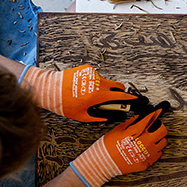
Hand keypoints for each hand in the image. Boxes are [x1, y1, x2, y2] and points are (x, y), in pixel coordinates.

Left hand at [19, 64, 141, 121]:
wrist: (50, 88)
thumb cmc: (64, 104)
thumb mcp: (82, 116)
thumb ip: (99, 117)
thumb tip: (109, 117)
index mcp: (98, 95)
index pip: (121, 96)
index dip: (130, 99)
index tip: (136, 100)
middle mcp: (98, 82)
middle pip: (117, 86)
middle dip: (118, 93)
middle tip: (112, 99)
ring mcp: (93, 74)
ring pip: (106, 82)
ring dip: (103, 88)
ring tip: (89, 94)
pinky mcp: (87, 68)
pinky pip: (96, 76)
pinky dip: (94, 82)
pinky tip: (84, 87)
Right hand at [69, 109, 167, 186]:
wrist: (104, 162)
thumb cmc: (109, 145)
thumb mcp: (119, 129)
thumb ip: (132, 122)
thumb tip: (140, 117)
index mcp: (137, 132)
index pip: (151, 119)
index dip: (155, 114)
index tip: (158, 111)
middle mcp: (145, 142)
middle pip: (162, 131)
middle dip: (158, 127)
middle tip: (153, 127)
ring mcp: (147, 154)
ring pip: (163, 143)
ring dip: (158, 139)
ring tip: (150, 138)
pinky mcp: (147, 163)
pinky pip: (158, 154)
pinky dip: (155, 150)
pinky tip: (147, 148)